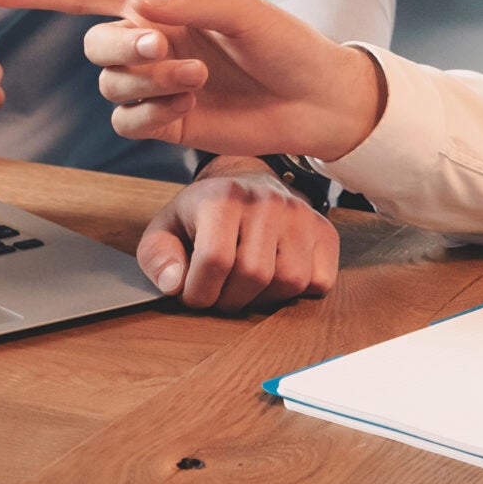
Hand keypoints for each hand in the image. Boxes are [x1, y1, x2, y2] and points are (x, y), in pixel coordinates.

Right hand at [0, 0, 385, 158]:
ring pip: (111, 85)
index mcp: (163, 5)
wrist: (316, 99)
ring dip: (147, 82)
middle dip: (120, 45)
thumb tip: (138, 4)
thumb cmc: (286, 44)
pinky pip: (128, 122)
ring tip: (196, 79)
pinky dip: (151, 114)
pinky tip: (189, 106)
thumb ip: (191, 3)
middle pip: (95, 43)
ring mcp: (157, 86)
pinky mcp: (167, 123)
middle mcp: (152, 43)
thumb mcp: (244, 12)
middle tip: (162, 46)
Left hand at [140, 158, 341, 312]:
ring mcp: (301, 215)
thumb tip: (174, 284)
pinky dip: (298, 293)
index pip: (215, 261)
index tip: (193, 294)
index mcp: (223, 198)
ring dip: (264, 299)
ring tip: (246, 287)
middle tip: (220, 294)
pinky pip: (320, 281)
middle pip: (254, 275)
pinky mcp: (324, 231)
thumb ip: (157, 257)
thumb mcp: (166, 228)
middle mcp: (267, 202)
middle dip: (230, 300)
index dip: (199, 293)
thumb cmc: (204, 214)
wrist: (246, 183)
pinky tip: (276, 279)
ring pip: (290, 281)